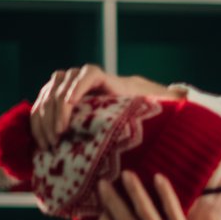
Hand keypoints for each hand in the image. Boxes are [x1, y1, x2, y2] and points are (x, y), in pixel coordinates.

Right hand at [30, 66, 174, 148]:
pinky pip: (41, 104)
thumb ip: (159, 100)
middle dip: (54, 114)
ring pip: (47, 95)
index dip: (74, 93)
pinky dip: (38, 121)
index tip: (69, 117)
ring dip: (43, 120)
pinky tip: (41, 140)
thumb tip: (182, 99)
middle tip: (56, 139)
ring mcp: (65, 85)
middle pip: (60, 87)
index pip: (86, 75)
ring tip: (47, 144)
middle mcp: (81, 76)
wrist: (125, 105)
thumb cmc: (138, 108)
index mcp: (102, 76)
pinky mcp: (56, 97)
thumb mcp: (147, 106)